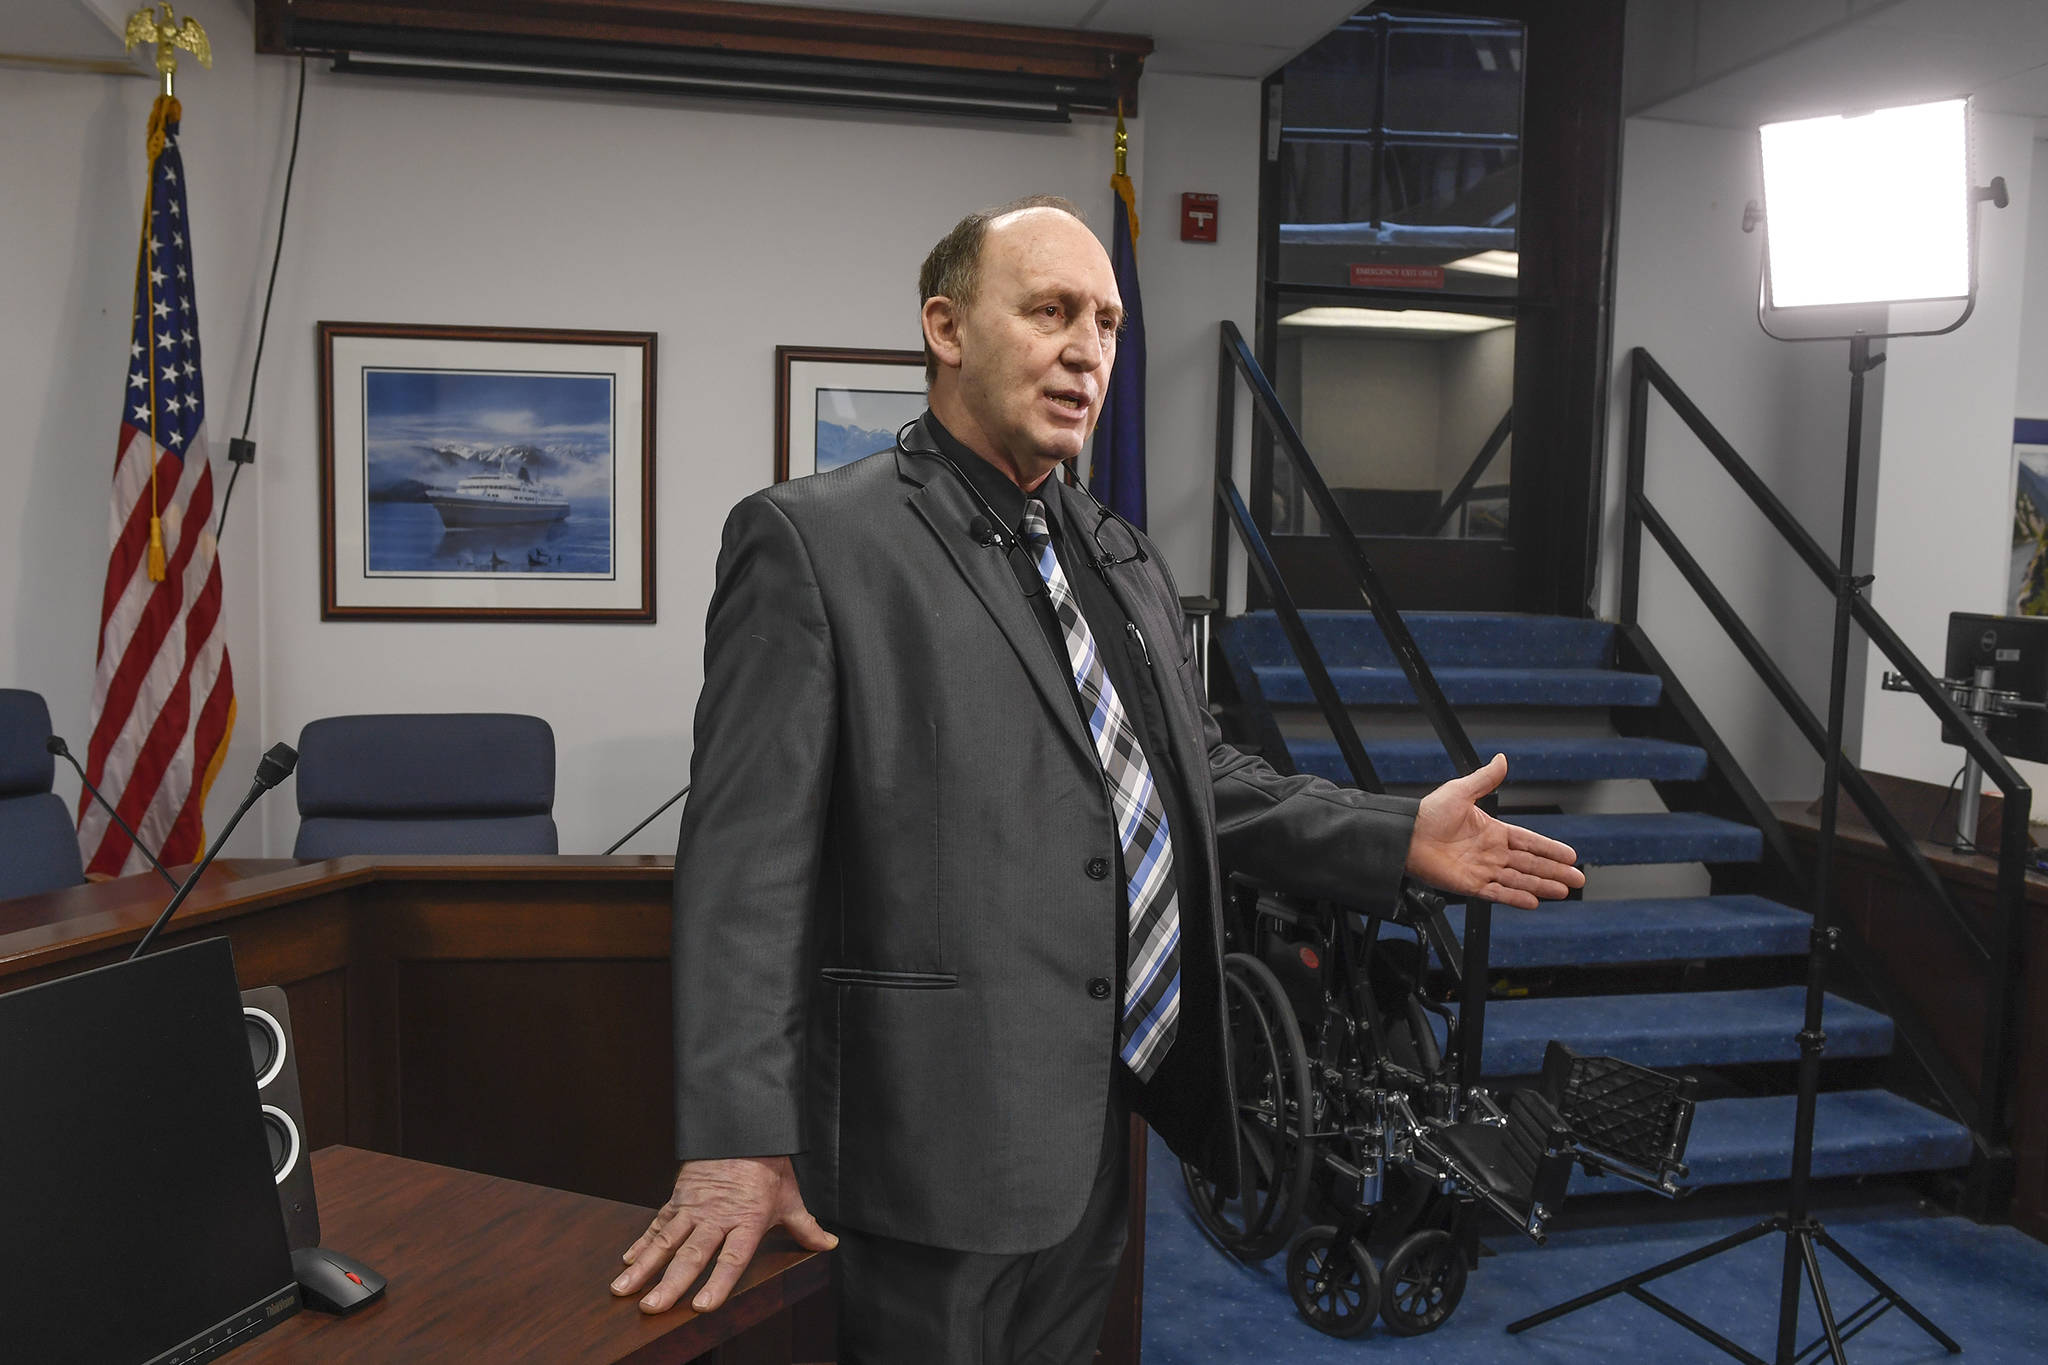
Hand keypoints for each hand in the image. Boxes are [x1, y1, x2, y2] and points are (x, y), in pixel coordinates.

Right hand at [611, 1156, 837, 1314]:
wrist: (745, 1128)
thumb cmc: (769, 1166)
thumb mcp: (790, 1197)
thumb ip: (805, 1227)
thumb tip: (828, 1244)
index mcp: (747, 1220)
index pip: (732, 1258)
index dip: (718, 1283)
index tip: (702, 1305)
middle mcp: (717, 1216)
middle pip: (692, 1255)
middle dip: (670, 1283)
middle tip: (651, 1307)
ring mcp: (694, 1208)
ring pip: (666, 1241)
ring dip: (644, 1267)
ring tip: (623, 1289)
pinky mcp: (679, 1198)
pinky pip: (658, 1223)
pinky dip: (642, 1242)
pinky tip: (627, 1261)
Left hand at [1405, 753, 1583, 908]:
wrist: (1405, 835)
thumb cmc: (1428, 813)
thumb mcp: (1460, 791)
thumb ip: (1485, 779)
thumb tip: (1502, 759)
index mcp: (1492, 831)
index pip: (1529, 841)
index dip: (1549, 848)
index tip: (1570, 855)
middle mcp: (1490, 852)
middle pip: (1530, 863)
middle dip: (1555, 871)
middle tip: (1578, 878)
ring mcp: (1482, 870)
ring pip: (1519, 879)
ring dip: (1542, 885)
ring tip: (1564, 891)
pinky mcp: (1469, 885)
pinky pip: (1497, 892)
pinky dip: (1515, 897)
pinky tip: (1534, 901)